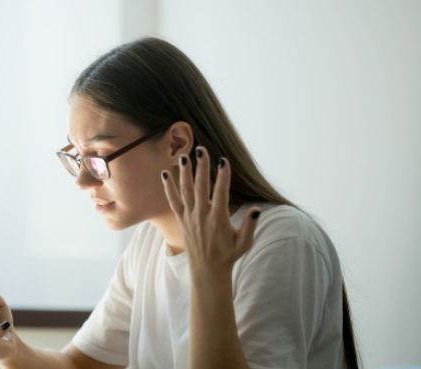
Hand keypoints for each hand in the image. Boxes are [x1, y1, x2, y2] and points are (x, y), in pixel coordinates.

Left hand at [161, 146, 260, 278]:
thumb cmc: (229, 254)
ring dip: (184, 173)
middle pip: (201, 187)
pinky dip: (168, 187)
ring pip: (186, 191)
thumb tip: (256, 209)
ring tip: (183, 156)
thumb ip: (250, 226)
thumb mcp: (244, 243)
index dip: (223, 176)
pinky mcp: (181, 220)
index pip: (221, 193)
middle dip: (201, 167)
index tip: (223, 160)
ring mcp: (190, 217)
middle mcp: (202, 216)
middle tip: (201, 150)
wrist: (207, 270)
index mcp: (219, 219)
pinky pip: (173, 201)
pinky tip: (164, 173)